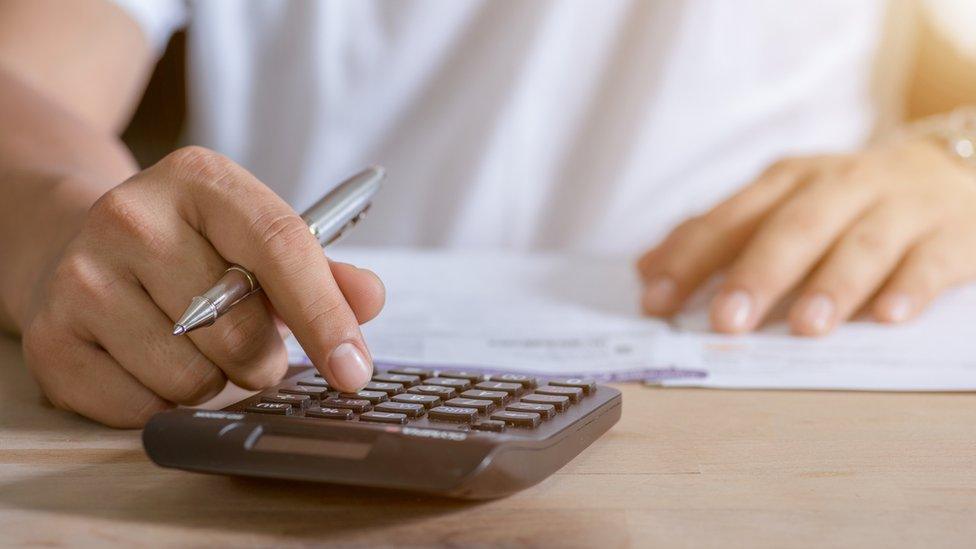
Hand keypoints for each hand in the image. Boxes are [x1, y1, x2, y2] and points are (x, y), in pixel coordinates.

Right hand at [19, 147, 384, 426]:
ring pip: (190, 379)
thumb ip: (323, 273)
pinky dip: (159, 403)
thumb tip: (368, 300)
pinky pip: (139, 410)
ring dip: (210, 382)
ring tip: (190, 346)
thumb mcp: (258, 240)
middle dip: (263, 360)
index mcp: (201, 180)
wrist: (76, 242)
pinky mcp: (48, 337)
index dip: (326, 317)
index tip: (354, 371)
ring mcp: (82, 274)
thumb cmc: (191, 250)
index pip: (281, 248)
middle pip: (239, 330)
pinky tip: (146, 362)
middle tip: (249, 345)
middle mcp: (132, 215)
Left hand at [637, 138, 975, 334]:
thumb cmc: (846, 200)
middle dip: (757, 274)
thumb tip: (645, 270)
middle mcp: (839, 186)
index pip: (729, 219)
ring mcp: (898, 207)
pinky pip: (930, 261)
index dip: (689, 259)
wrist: (952, 169)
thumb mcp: (780, 204)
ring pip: (862, 243)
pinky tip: (888, 317)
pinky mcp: (949, 234)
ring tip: (806, 326)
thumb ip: (717, 236)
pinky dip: (909, 288)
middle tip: (727, 320)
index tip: (656, 300)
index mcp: (787, 180)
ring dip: (832, 284)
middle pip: (793, 227)